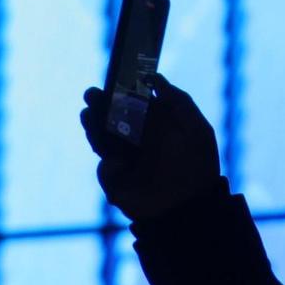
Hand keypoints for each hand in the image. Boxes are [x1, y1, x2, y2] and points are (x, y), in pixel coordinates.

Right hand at [80, 75, 222, 223]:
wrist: (189, 207)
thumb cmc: (195, 165)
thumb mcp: (194, 128)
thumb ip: (176, 101)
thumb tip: (154, 77)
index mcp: (156, 127)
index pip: (131, 105)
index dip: (120, 92)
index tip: (112, 80)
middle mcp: (138, 143)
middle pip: (110, 120)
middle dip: (98, 107)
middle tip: (91, 96)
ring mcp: (125, 163)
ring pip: (101, 140)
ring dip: (93, 128)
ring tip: (88, 116)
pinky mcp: (117, 184)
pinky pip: (106, 170)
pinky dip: (109, 166)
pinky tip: (119, 164)